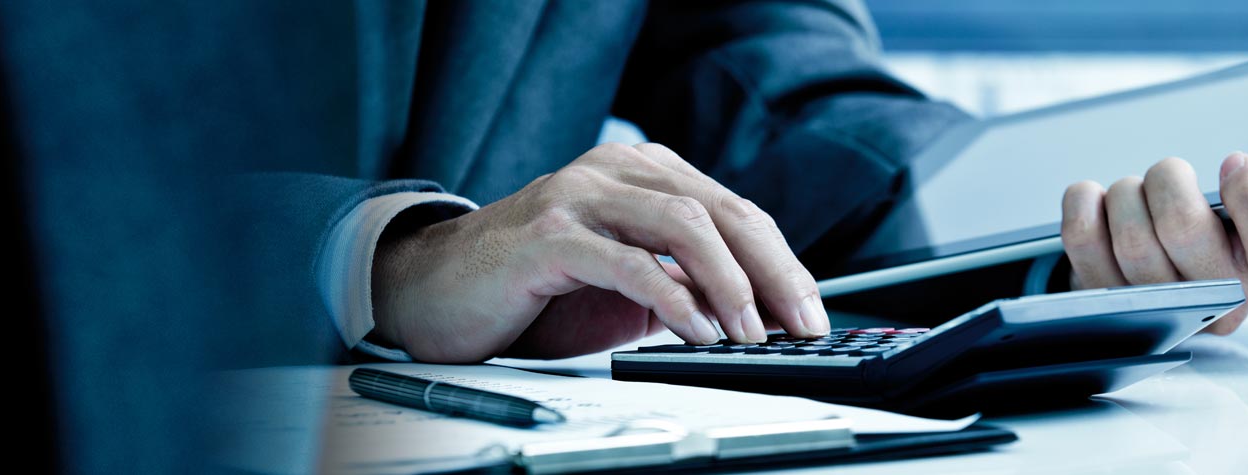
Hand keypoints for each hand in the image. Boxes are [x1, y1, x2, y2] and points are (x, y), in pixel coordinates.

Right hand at [372, 143, 830, 362]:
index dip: (782, 262)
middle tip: (801, 324)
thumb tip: (760, 317)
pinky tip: (697, 331)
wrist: (436, 291)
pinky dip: (673, 299)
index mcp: (643, 174)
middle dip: (773, 272)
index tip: (811, 313)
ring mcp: (580, 197)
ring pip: (683, 223)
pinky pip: (627, 262)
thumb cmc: (536, 290)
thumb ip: (685, 286)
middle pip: (721, 211)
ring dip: (729, 283)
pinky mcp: (548, 236)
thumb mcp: (627, 286)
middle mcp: (615, 171)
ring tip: (751, 333)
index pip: (735, 211)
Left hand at [1060, 147, 1247, 333]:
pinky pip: (1082, 243)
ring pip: (1132, 235)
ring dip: (1129, 192)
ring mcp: (1158, 300)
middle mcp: (1221, 294)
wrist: (1175, 282)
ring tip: (1140, 187)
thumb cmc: (1241, 235)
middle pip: (1184, 234)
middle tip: (1172, 170)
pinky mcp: (1103, 295)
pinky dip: (1085, 204)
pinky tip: (1100, 195)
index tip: (1237, 160)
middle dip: (1170, 182)